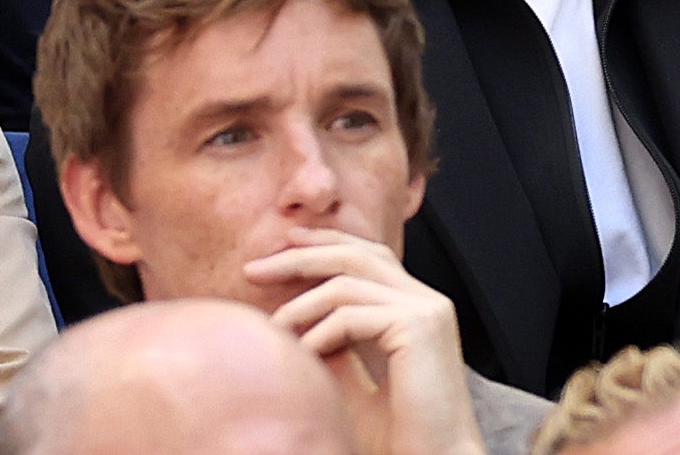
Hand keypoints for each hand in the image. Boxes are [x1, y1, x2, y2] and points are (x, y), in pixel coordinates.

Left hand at [246, 227, 484, 454]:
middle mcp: (426, 300)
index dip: (324, 243)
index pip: (368, 255)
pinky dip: (318, 333)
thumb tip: (287, 314)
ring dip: (299, 304)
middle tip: (252, 269)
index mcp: (415, 308)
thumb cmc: (392, 436)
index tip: (282, 246)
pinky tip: (301, 356)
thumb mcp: (350, 377)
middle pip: (356, 254)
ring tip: (270, 330)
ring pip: (348, 280)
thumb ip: (330, 340)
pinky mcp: (420, 326)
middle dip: (301, 256)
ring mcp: (427, 310)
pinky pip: (352, 315)